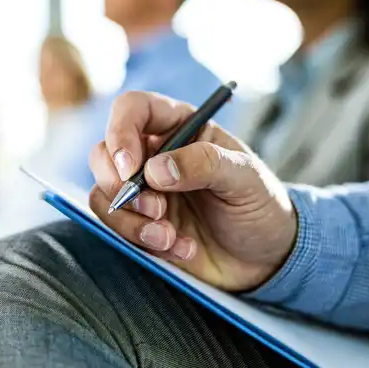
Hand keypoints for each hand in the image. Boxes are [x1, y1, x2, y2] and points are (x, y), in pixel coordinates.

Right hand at [89, 91, 297, 291]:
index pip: (132, 109)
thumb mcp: (246, 177)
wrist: (266, 259)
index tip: (131, 167)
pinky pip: (116, 227)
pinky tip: (179, 249)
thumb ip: (205, 163)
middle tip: (155, 208)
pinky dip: (141, 241)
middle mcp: (153, 154)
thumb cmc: (260, 206)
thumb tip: (155, 170)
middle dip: (120, 184)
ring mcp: (142, 190)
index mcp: (180, 127)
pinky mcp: (139, 223)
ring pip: (102, 192)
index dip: (121, 131)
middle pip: (103, 152)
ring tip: (169, 236)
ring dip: (131, 220)